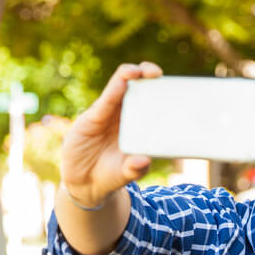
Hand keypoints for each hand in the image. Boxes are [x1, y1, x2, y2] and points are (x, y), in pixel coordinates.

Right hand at [60, 62, 161, 206]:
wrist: (85, 183)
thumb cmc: (111, 174)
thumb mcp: (126, 173)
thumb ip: (136, 168)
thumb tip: (144, 160)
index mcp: (137, 124)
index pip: (149, 99)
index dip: (158, 88)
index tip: (170, 85)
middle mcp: (123, 114)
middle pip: (135, 86)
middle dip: (145, 74)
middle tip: (155, 73)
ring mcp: (107, 114)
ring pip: (118, 87)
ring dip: (128, 76)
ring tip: (138, 71)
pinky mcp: (91, 118)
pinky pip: (104, 102)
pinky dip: (113, 91)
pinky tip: (120, 84)